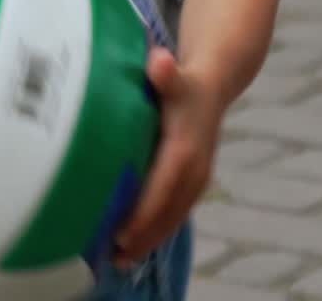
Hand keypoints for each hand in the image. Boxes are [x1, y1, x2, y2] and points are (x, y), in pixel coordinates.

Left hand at [112, 45, 223, 266]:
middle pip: (167, 213)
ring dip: (148, 240)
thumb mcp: (172, 74)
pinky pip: (175, 214)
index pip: (161, 189)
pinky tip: (135, 244)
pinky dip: (157, 230)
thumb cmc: (182, 81)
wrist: (212, 85)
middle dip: (141, 237)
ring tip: (117, 259)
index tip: (118, 234)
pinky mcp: (194, 185)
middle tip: (109, 256)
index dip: (142, 214)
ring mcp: (197, 181)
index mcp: (185, 150)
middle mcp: (195, 171)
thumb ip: (164, 73)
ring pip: (172, 218)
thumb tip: (159, 62)